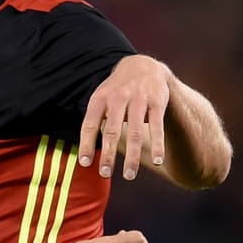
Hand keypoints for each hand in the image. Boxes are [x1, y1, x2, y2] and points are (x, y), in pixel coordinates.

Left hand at [79, 55, 169, 179]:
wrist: (143, 66)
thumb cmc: (116, 90)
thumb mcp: (100, 98)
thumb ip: (94, 121)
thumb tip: (85, 152)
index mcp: (99, 99)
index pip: (89, 125)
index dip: (86, 145)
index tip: (85, 164)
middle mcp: (118, 98)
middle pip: (111, 132)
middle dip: (109, 155)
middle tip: (105, 174)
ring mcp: (139, 100)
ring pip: (135, 132)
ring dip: (133, 157)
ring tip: (129, 176)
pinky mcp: (157, 102)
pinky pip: (157, 127)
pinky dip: (158, 145)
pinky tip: (158, 161)